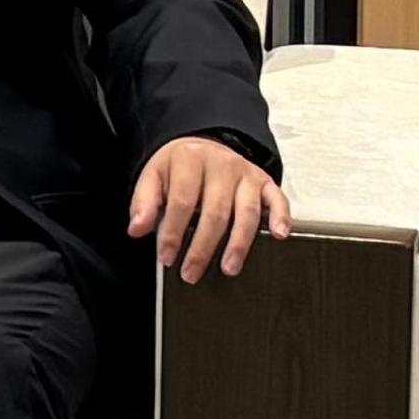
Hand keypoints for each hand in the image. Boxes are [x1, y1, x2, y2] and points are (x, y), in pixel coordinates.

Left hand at [130, 136, 292, 282]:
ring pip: (247, 212)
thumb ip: (143, 203)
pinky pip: (278, 198)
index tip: (166, 257)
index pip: (181, 202)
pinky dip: (282, 217)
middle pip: (215, 212)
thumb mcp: (153, 177)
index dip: (173, 233)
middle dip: (203, 247)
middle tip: (191, 272)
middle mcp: (221, 164)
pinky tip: (279, 236)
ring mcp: (246, 173)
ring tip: (228, 268)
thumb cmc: (178, 168)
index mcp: (189, 160)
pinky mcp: (265, 180)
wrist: (202, 145)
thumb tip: (137, 229)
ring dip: (238, 244)